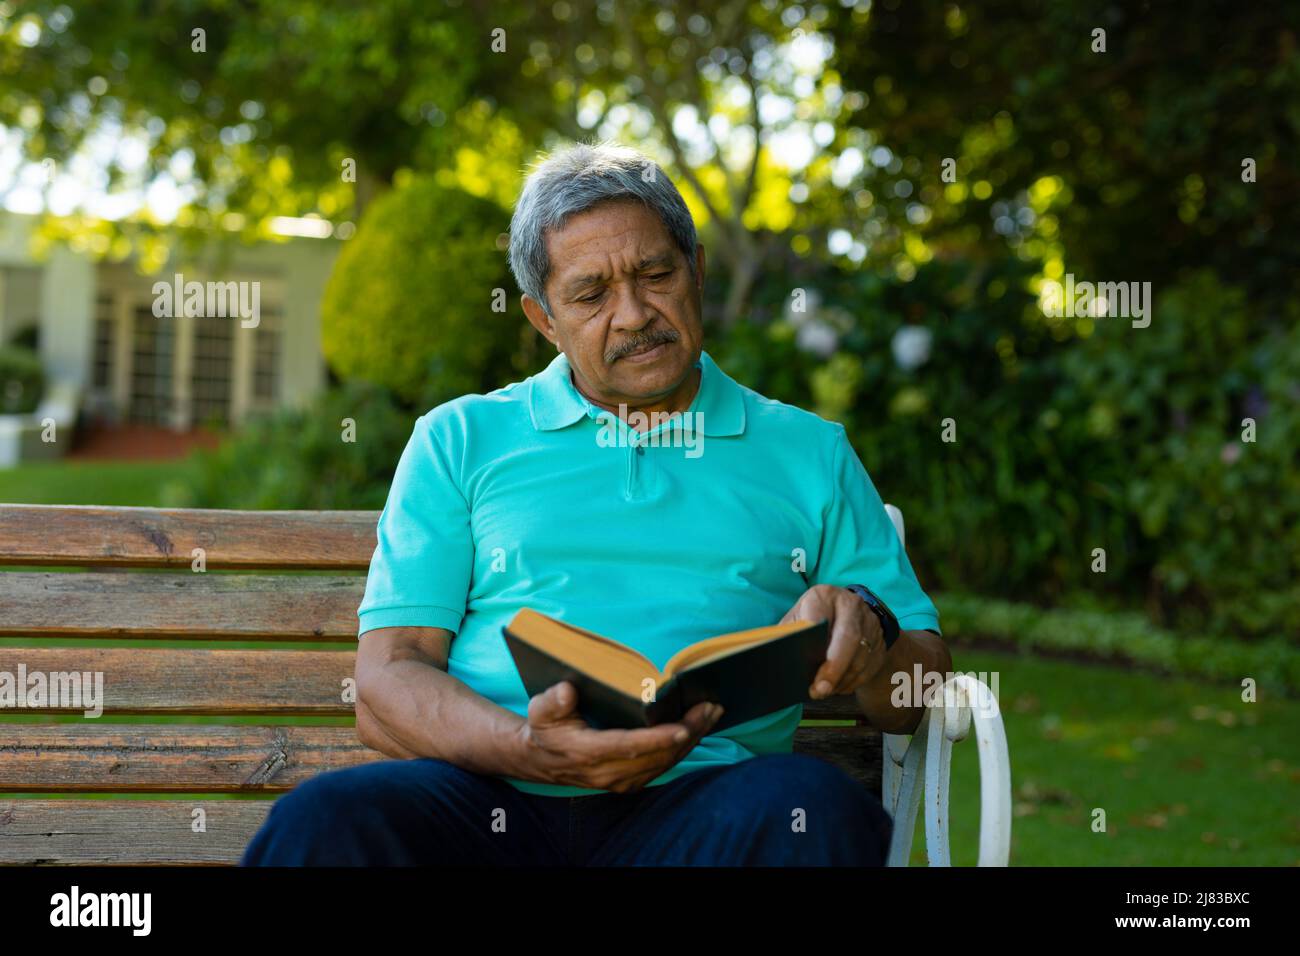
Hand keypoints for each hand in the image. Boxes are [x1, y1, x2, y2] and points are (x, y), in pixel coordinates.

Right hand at [516, 681, 722, 793]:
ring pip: (665, 763)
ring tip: (711, 713)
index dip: (658, 739)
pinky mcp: (630, 781)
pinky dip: (683, 748)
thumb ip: (553, 701)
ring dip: (692, 739)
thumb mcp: (540, 710)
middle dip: (688, 732)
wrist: (540, 759)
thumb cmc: (545, 728)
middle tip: (710, 708)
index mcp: (588, 752)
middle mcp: (608, 772)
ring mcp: (620, 780)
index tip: (683, 728)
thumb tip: (567, 691)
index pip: (629, 747)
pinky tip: (697, 728)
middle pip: (657, 756)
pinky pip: (662, 766)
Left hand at [781, 584, 885, 698]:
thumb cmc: (814, 617)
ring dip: (842, 679)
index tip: (807, 664)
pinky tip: (838, 688)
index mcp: (824, 596)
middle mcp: (851, 605)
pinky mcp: (881, 641)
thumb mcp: (798, 617)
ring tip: (824, 692)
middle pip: (847, 638)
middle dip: (833, 668)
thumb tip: (771, 654)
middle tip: (819, 691)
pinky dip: (853, 682)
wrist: (850, 611)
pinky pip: (870, 667)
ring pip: (860, 657)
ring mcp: (870, 623)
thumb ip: (789, 633)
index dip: (814, 641)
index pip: (819, 617)